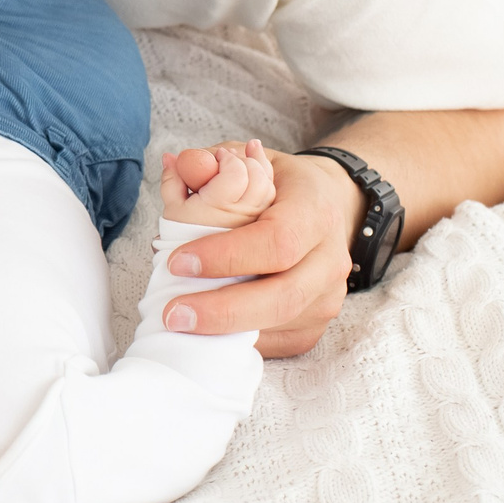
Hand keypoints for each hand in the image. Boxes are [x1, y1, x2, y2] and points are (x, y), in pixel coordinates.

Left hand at [155, 150, 363, 356]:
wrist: (326, 209)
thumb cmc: (278, 185)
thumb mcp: (247, 158)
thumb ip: (210, 161)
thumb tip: (180, 166)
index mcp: (316, 211)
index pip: (277, 241)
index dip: (226, 256)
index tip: (177, 261)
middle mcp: (331, 259)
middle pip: (283, 296)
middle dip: (223, 310)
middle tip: (172, 313)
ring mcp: (328, 298)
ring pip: (278, 325)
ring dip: (224, 332)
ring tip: (178, 326)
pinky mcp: (315, 326)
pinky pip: (276, 343)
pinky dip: (236, 342)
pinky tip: (202, 336)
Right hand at [161, 140, 275, 227]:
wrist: (203, 258)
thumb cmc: (187, 233)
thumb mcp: (173, 208)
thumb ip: (172, 179)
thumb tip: (169, 157)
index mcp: (217, 207)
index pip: (235, 173)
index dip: (227, 159)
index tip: (217, 156)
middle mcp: (241, 213)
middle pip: (253, 175)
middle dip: (241, 160)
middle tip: (226, 158)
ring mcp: (255, 218)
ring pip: (264, 182)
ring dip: (254, 165)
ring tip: (240, 159)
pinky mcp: (263, 220)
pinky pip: (269, 191)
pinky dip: (264, 171)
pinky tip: (255, 156)